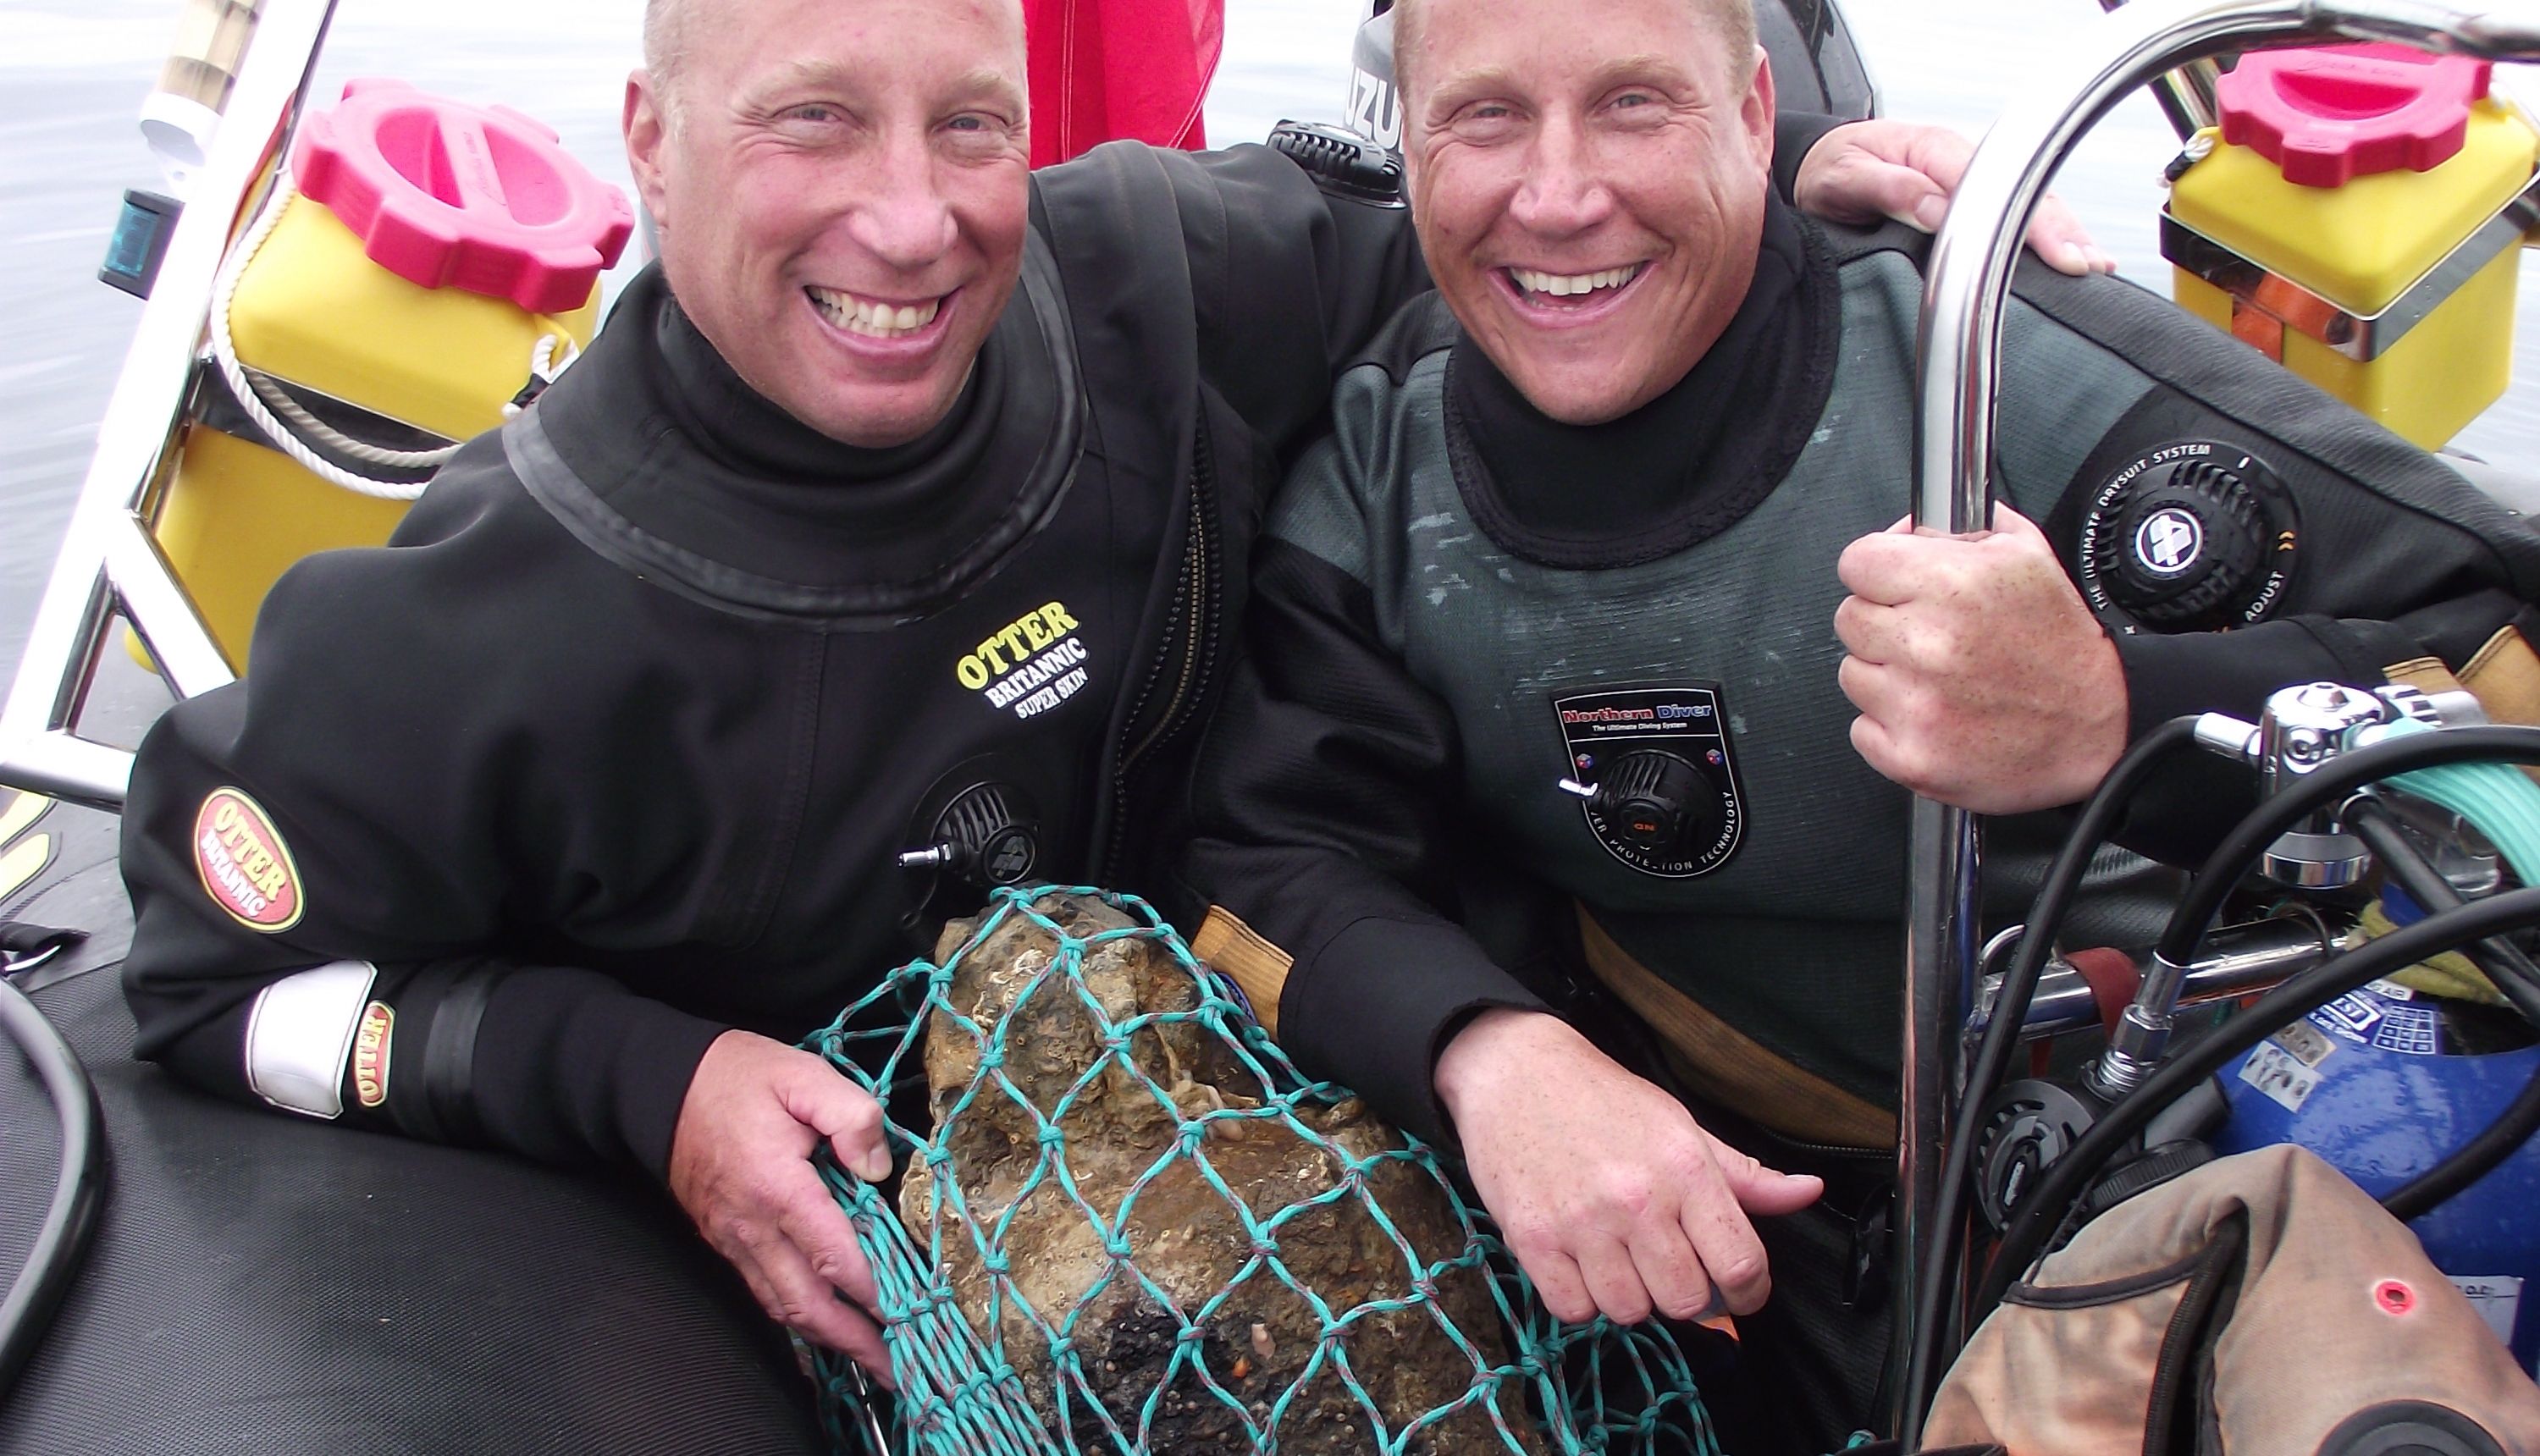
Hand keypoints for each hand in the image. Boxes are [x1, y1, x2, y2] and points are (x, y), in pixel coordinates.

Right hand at [668, 1029, 897, 1384]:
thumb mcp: (804, 1076)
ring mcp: (733, 1239)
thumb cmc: (738, 1077)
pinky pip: (763, 1290)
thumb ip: (851, 1115)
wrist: (662, 1086)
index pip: (834, 1256)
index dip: (874, 1290)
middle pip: (806, 1302)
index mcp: (778, 1188)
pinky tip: (826, 1322)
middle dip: (854, 1339)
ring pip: (782, 1306)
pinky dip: (798, 1314)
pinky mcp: (724, 1240)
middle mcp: (752, 1227)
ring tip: (871, 1356)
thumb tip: (878, 1167)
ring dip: (828, 1336)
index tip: (912, 1311)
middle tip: (897, 1362)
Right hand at [1435, 1009, 1821, 1325]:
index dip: (1750, 1293)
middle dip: (1686, 1295)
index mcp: (1685, 1169)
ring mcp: (1581, 1222)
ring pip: (1629, 1311)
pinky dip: (1582, 1298)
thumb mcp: (1682, 1127)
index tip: (1738, 1290)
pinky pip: (1573, 1309)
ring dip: (1631, 1296)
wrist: (1516, 1072)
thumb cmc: (1605, 1101)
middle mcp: (1637, 1200)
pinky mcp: (1532, 1239)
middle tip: (1670, 1270)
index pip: (1741, 1265)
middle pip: (1686, 1301)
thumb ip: (1747, 1174)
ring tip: (1620, 1259)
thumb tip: (1811, 1192)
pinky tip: (1582, 1262)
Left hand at [1795, 118, 2112, 277]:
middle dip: (2059, 229)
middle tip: (2086, 266)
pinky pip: (2013, 211)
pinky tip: (2070, 254)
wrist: (1819, 162)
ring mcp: (1967, 177)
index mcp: (1932, 150)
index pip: (1994, 185)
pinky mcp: (1967, 198)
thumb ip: (1889, 190)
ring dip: (2062, 232)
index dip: (2027, 220)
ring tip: (2093, 265)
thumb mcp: (1844, 177)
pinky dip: (2043, 232)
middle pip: (2022, 192)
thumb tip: (1935, 208)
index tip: (2054, 252)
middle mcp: (1958, 159)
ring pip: (2027, 201)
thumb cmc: (1829, 169)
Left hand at [1834, 505, 2127, 813]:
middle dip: (1884, 622)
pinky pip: (1862, 729)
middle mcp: (1928, 644)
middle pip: (1849, 618)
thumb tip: (1908, 526)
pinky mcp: (1911, 756)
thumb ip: (1960, 527)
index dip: (1877, 570)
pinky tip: (1937, 714)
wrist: (2099, 729)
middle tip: (1930, 636)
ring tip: (1941, 678)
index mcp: (1952, 585)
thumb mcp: (2026, 554)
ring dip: (1886, 675)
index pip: (1857, 562)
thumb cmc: (2061, 646)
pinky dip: (1891, 725)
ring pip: (1852, 674)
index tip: (1894, 584)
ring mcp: (1916, 706)